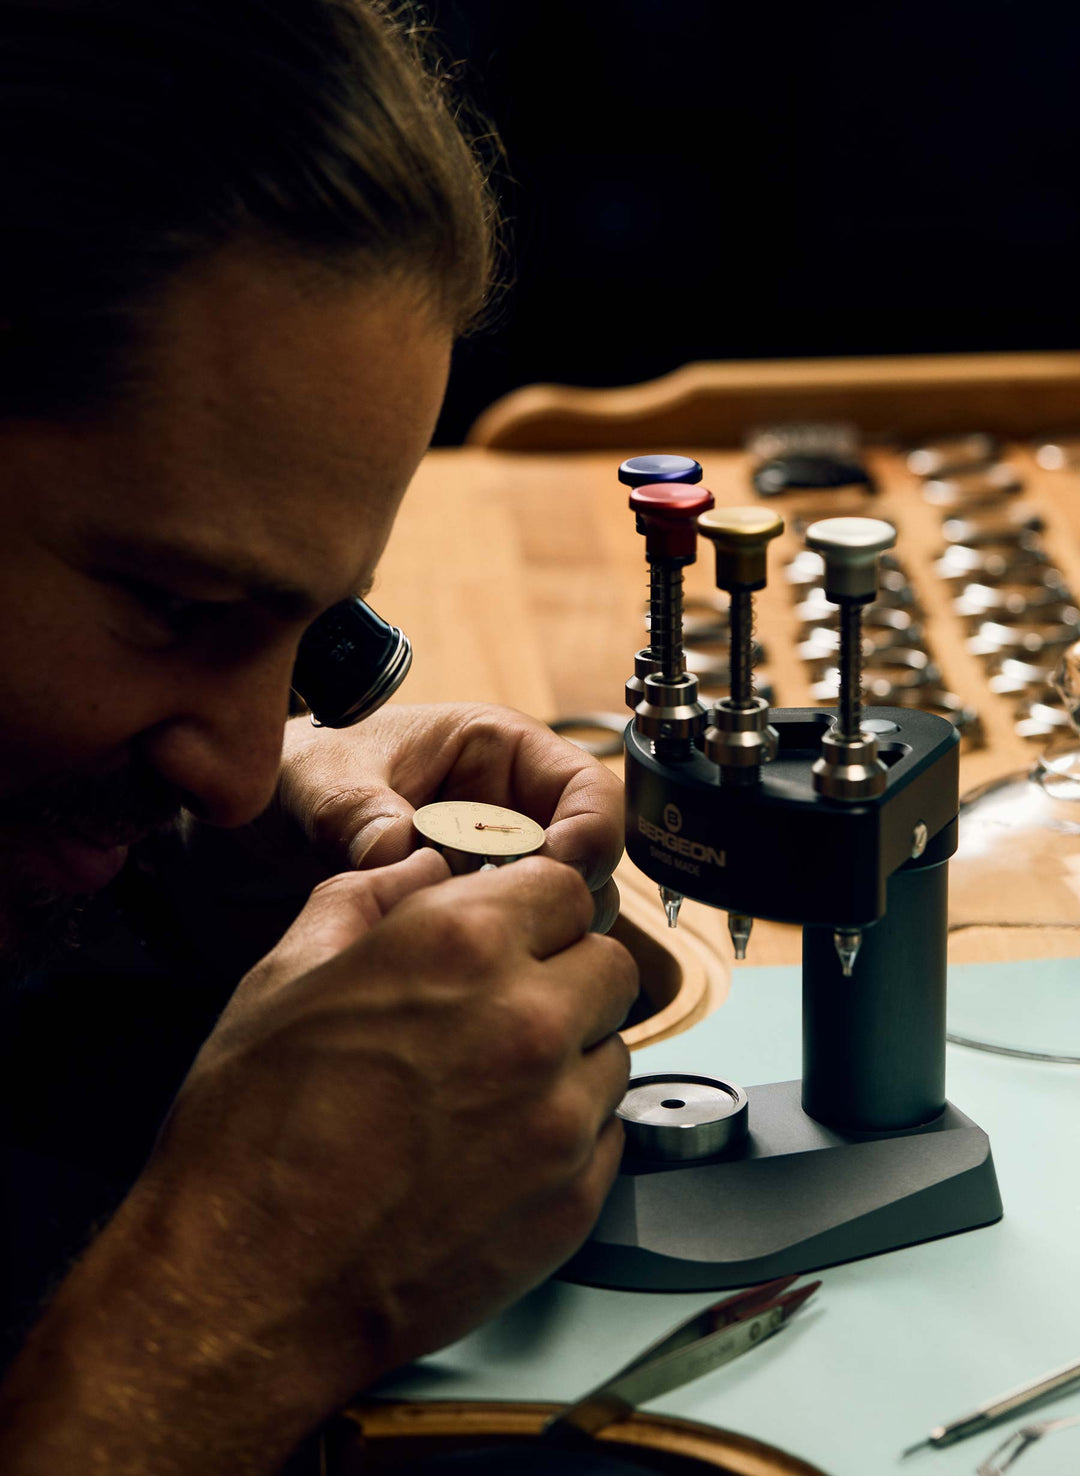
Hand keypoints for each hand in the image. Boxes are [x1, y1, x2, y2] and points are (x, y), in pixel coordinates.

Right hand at [0, 849, 636, 1472]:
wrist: (250, 1289)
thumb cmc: (252, 1138)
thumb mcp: (281, 978)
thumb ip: (365, 898)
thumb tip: (418, 868)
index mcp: (461, 945)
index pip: (564, 886)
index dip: (533, 907)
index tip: (513, 929)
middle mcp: (530, 1020)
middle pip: (609, 965)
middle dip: (565, 974)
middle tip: (505, 1006)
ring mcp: (562, 1116)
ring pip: (613, 1050)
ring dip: (570, 1055)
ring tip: (489, 1088)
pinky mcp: (575, 1198)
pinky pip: (606, 1134)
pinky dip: (568, 1132)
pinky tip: (496, 1149)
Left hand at [276, 702, 623, 930]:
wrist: (259, 831)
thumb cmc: (301, 778)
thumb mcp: (319, 782)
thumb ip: (354, 811)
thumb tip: (394, 847)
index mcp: (497, 749)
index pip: (587, 789)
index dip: (590, 833)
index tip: (558, 876)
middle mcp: (512, 809)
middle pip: (590, 862)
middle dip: (566, 900)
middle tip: (516, 929)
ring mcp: (498, 867)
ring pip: (561, 911)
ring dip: (532, 936)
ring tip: (469, 948)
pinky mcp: (478, 916)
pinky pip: (515, 942)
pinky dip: (498, 960)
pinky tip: (450, 968)